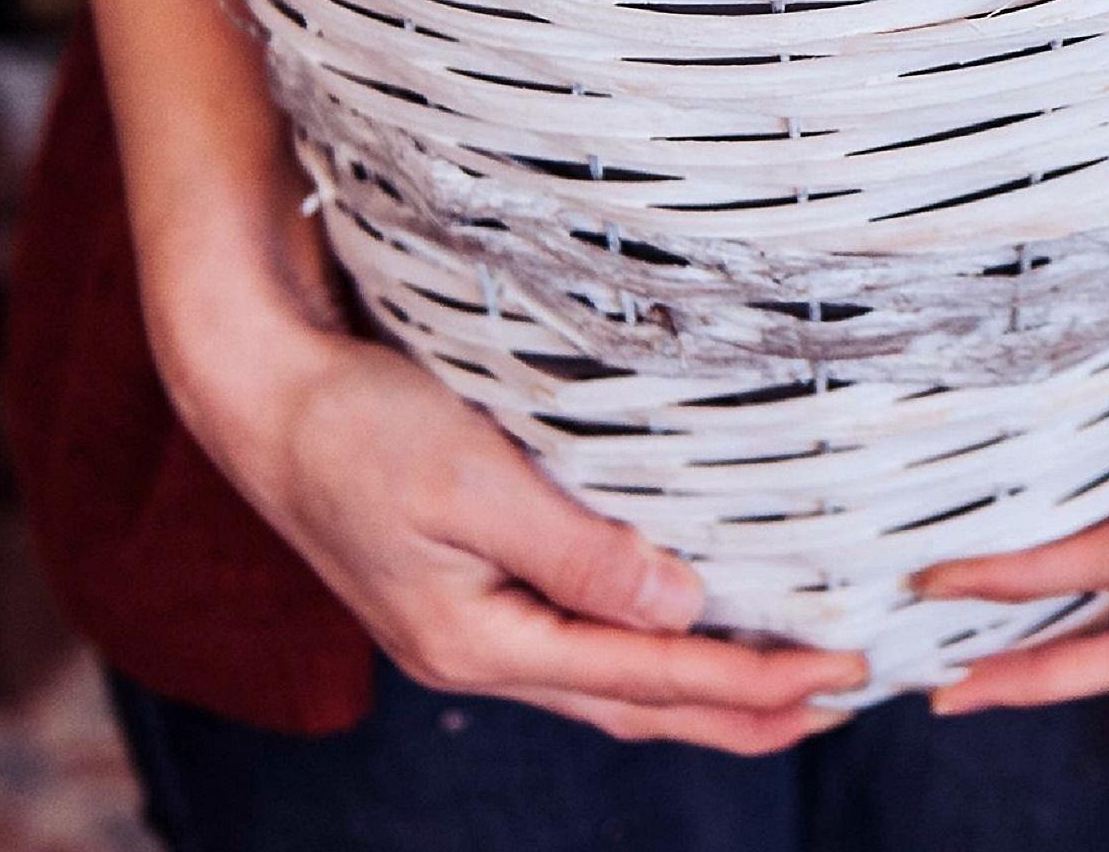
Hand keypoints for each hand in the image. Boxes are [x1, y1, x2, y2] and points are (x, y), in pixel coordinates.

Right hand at [176, 317, 868, 752]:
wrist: (263, 397)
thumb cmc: (358, 429)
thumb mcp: (471, 483)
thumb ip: (577, 553)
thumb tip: (680, 608)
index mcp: (479, 642)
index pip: (648, 677)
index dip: (751, 682)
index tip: (840, 677)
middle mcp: (479, 653)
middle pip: (639, 704)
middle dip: (745, 711)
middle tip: (846, 704)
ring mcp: (473, 629)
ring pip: (614, 683)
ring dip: (704, 692)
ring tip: (791, 691)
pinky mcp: (473, 591)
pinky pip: (585, 643)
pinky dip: (652, 652)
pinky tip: (690, 633)